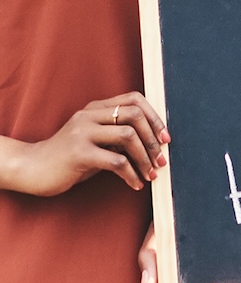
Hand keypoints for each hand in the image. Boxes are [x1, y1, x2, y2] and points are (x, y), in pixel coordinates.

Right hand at [4, 91, 168, 196]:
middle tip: (161, 159)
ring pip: (127, 136)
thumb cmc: (68, 157)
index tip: (165, 138)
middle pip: (134, 114)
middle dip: (153, 138)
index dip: (154, 117)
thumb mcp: (93, 140)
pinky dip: (131, 174)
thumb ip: (115, 136)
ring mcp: (83, 132)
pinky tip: (135, 184)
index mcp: (95, 107)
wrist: (33, 168)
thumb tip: (150, 143)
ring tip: (151, 173)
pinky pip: (115, 161)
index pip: (134, 99)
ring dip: (144, 158)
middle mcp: (90, 115)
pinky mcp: (79, 153)